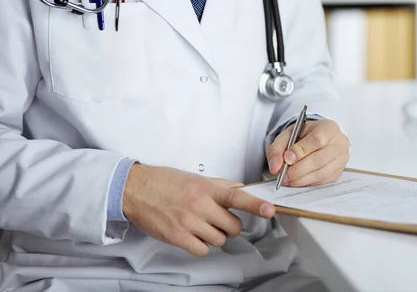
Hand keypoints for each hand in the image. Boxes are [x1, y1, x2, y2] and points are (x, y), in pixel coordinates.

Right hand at [122, 164, 274, 256]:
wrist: (136, 189)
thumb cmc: (165, 182)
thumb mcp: (195, 178)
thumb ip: (220, 185)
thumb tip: (241, 188)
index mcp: (207, 189)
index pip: (237, 196)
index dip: (255, 205)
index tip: (269, 210)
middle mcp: (200, 205)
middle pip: (232, 226)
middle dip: (230, 226)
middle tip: (219, 220)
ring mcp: (189, 222)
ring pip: (219, 240)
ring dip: (215, 236)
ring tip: (202, 226)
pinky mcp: (177, 237)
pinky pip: (202, 250)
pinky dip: (201, 246)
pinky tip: (193, 235)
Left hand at [267, 119, 349, 186]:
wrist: (317, 139)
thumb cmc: (304, 136)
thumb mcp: (288, 135)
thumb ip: (278, 148)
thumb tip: (275, 167)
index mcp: (328, 128)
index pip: (317, 139)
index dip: (301, 150)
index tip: (287, 158)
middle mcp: (339, 143)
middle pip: (320, 159)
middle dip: (299, 169)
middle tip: (283, 174)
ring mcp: (341, 159)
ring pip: (322, 173)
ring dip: (301, 179)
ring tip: (287, 179)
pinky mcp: (338, 172)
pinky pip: (322, 181)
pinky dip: (307, 182)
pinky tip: (297, 180)